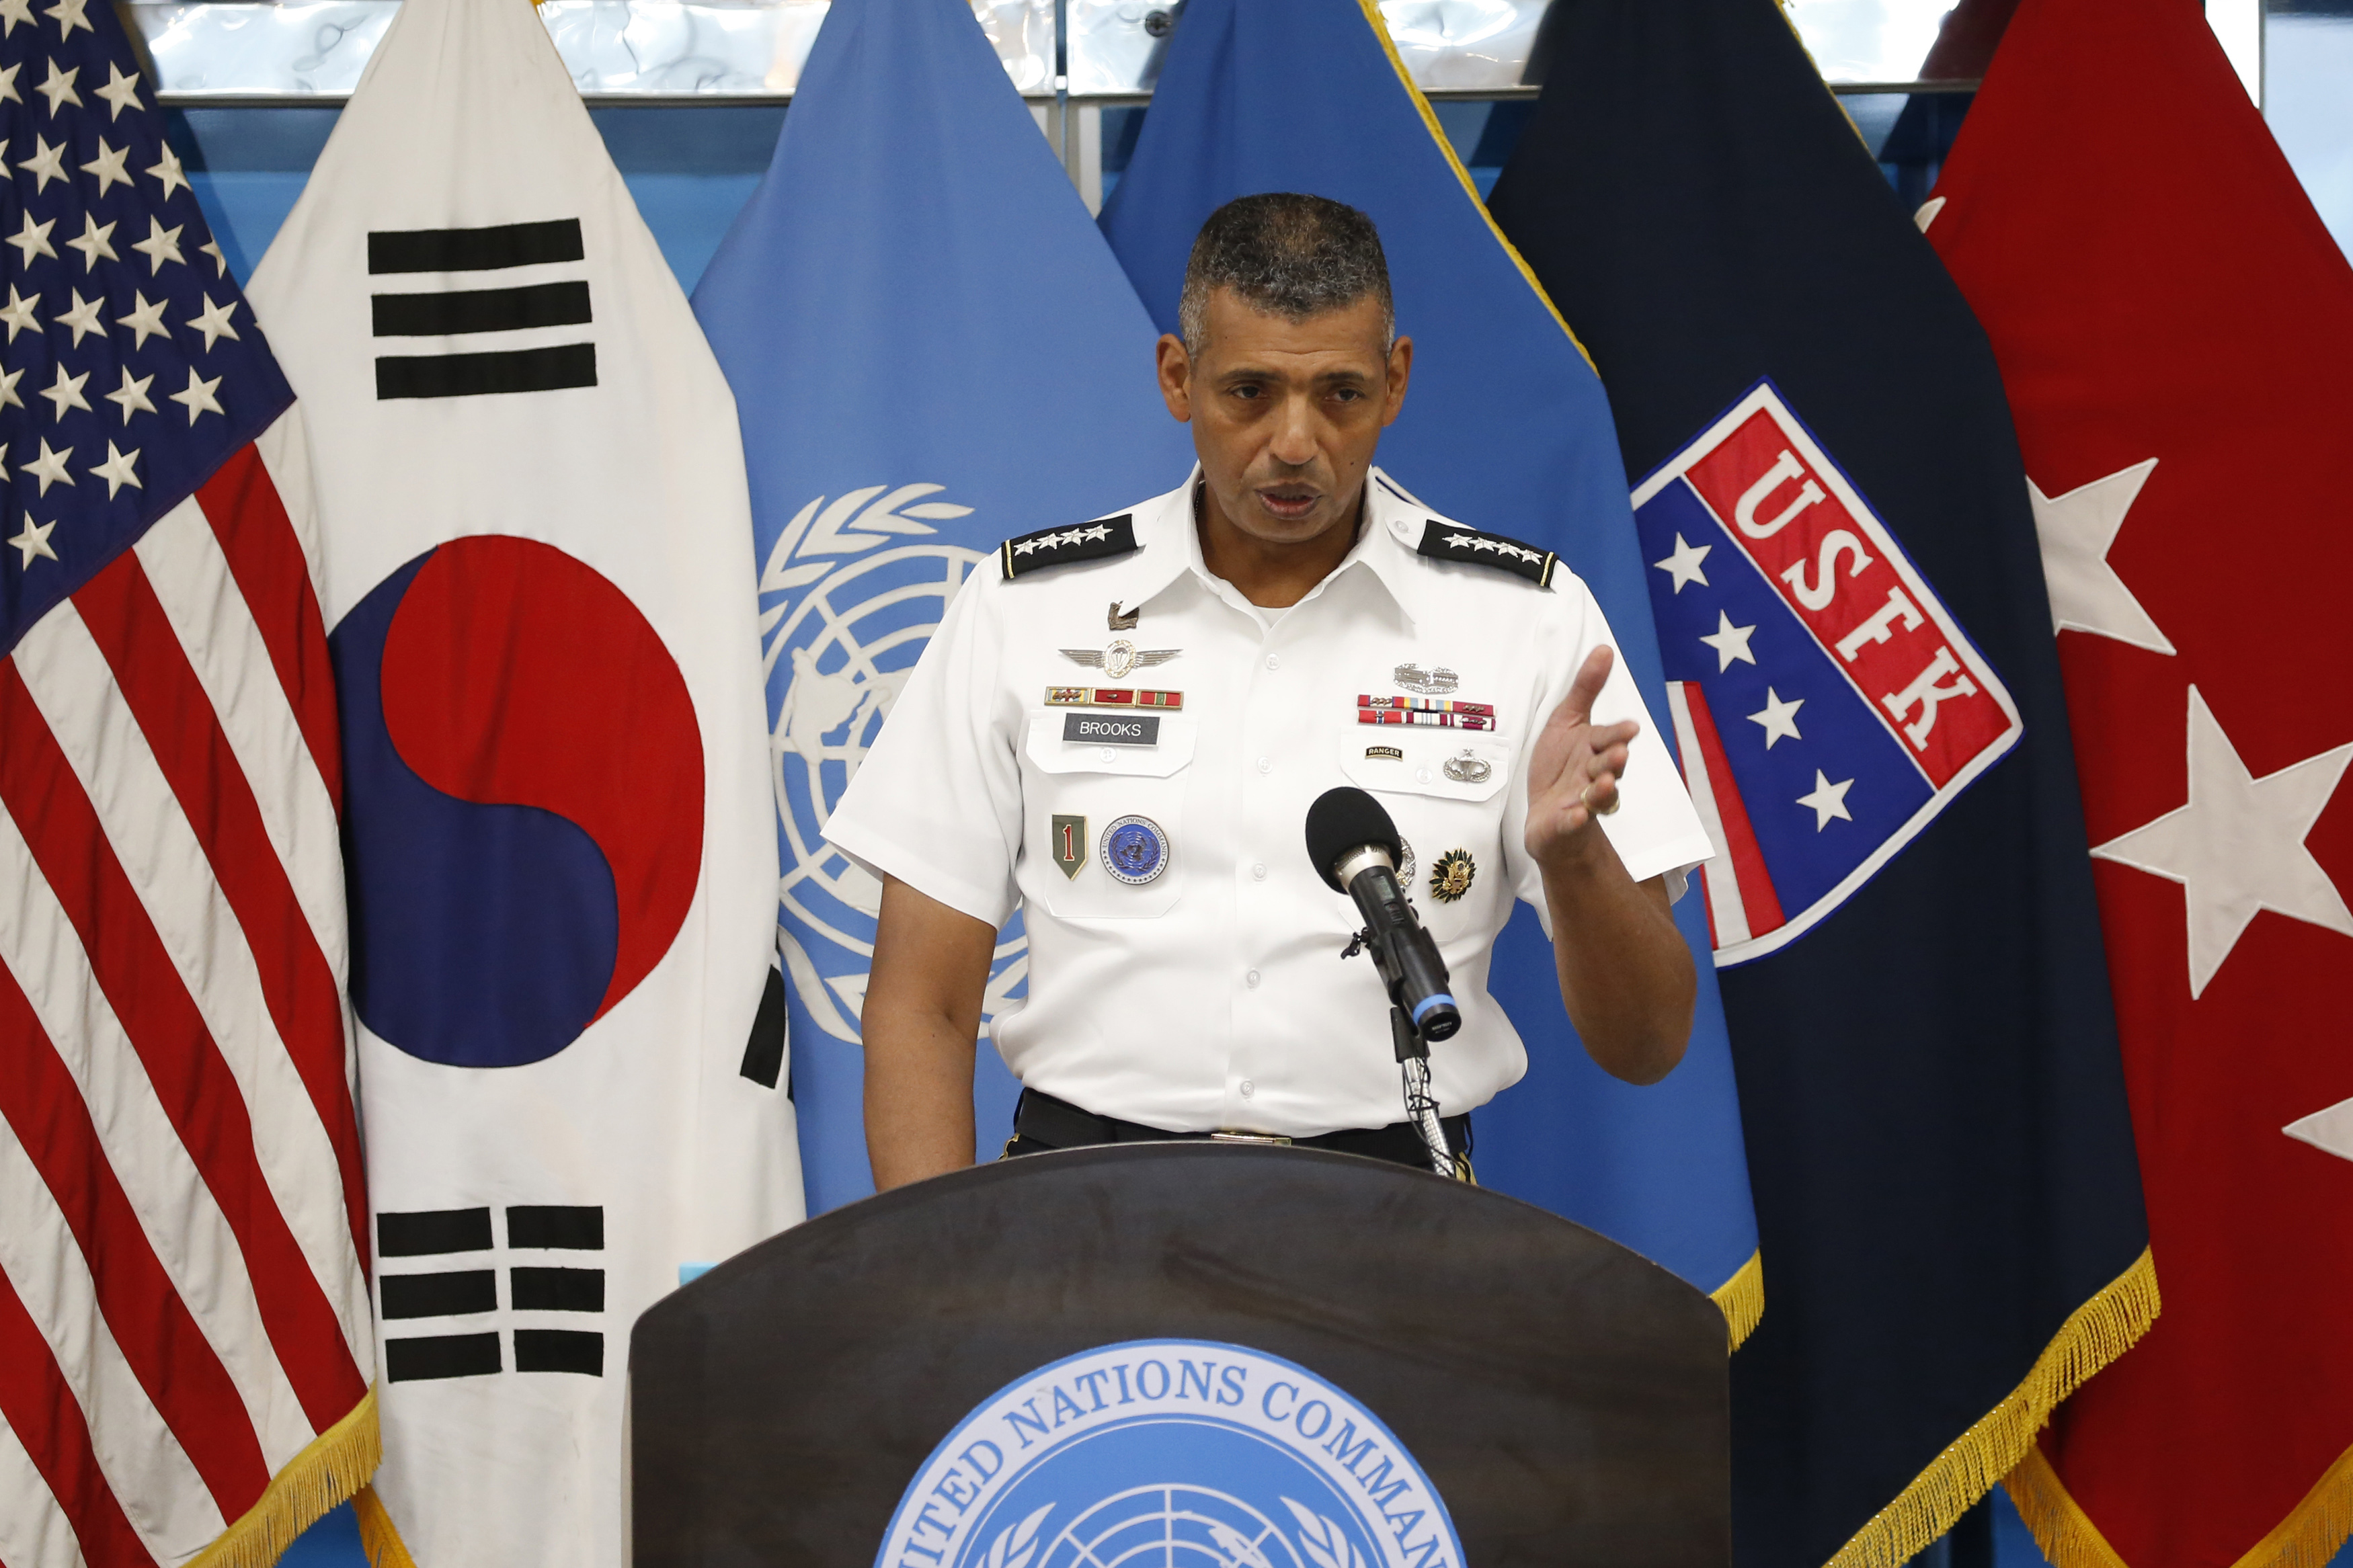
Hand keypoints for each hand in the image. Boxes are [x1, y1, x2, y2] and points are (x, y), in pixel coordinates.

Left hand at [1525, 645, 1639, 869]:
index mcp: (1594, 750)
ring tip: (1601, 783)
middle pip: (1605, 767)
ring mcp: (1581, 802)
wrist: (1547, 818)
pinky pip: (1571, 824)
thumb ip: (1585, 689)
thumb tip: (1604, 649)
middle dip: (1613, 761)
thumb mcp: (1567, 722)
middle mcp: (1592, 777)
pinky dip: (1574, 821)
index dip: (1618, 734)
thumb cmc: (1560, 768)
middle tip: (1618, 753)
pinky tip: (1576, 815)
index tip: (1630, 728)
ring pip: (1595, 797)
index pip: (1608, 739)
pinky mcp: (1564, 825)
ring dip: (1601, 791)